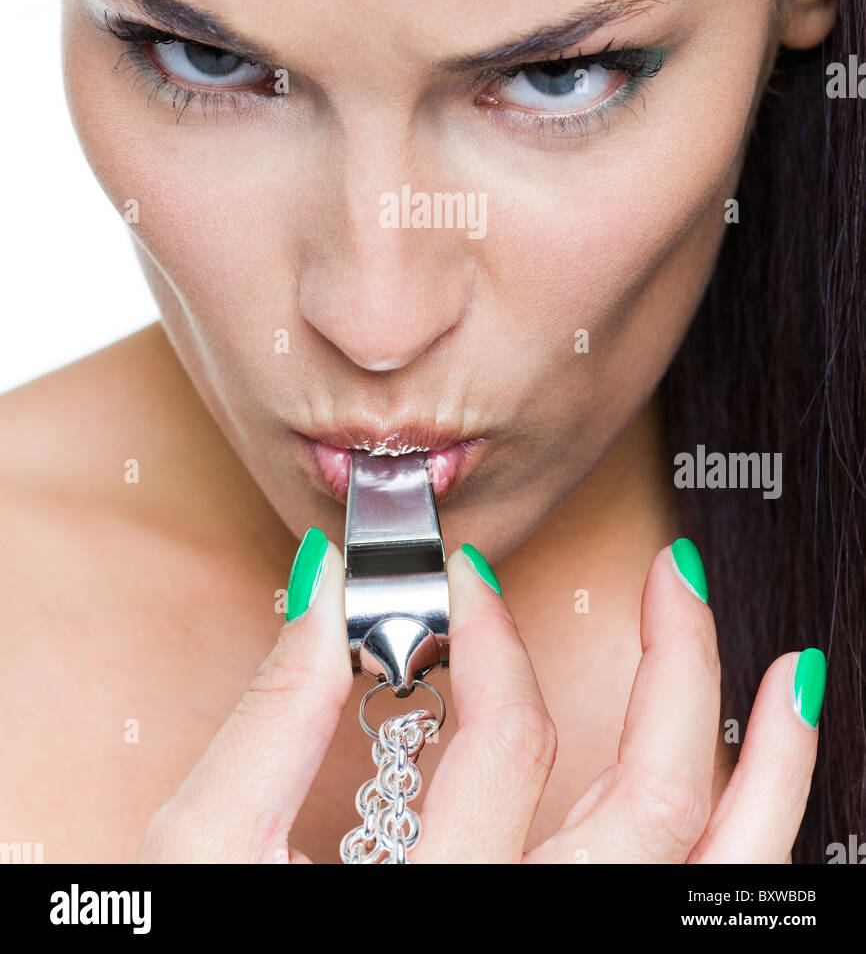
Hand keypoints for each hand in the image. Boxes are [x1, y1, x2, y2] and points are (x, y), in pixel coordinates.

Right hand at [136, 534, 822, 862]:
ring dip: (766, 772)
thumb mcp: (208, 856)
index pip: (503, 740)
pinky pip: (689, 911)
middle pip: (651, 806)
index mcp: (435, 909)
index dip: (487, 634)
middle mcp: (529, 945)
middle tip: (678, 579)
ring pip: (710, 880)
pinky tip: (753, 792)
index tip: (463, 577)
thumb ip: (274, 719)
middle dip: (679, 674)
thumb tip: (324, 588)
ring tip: (790, 679)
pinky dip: (741, 846)